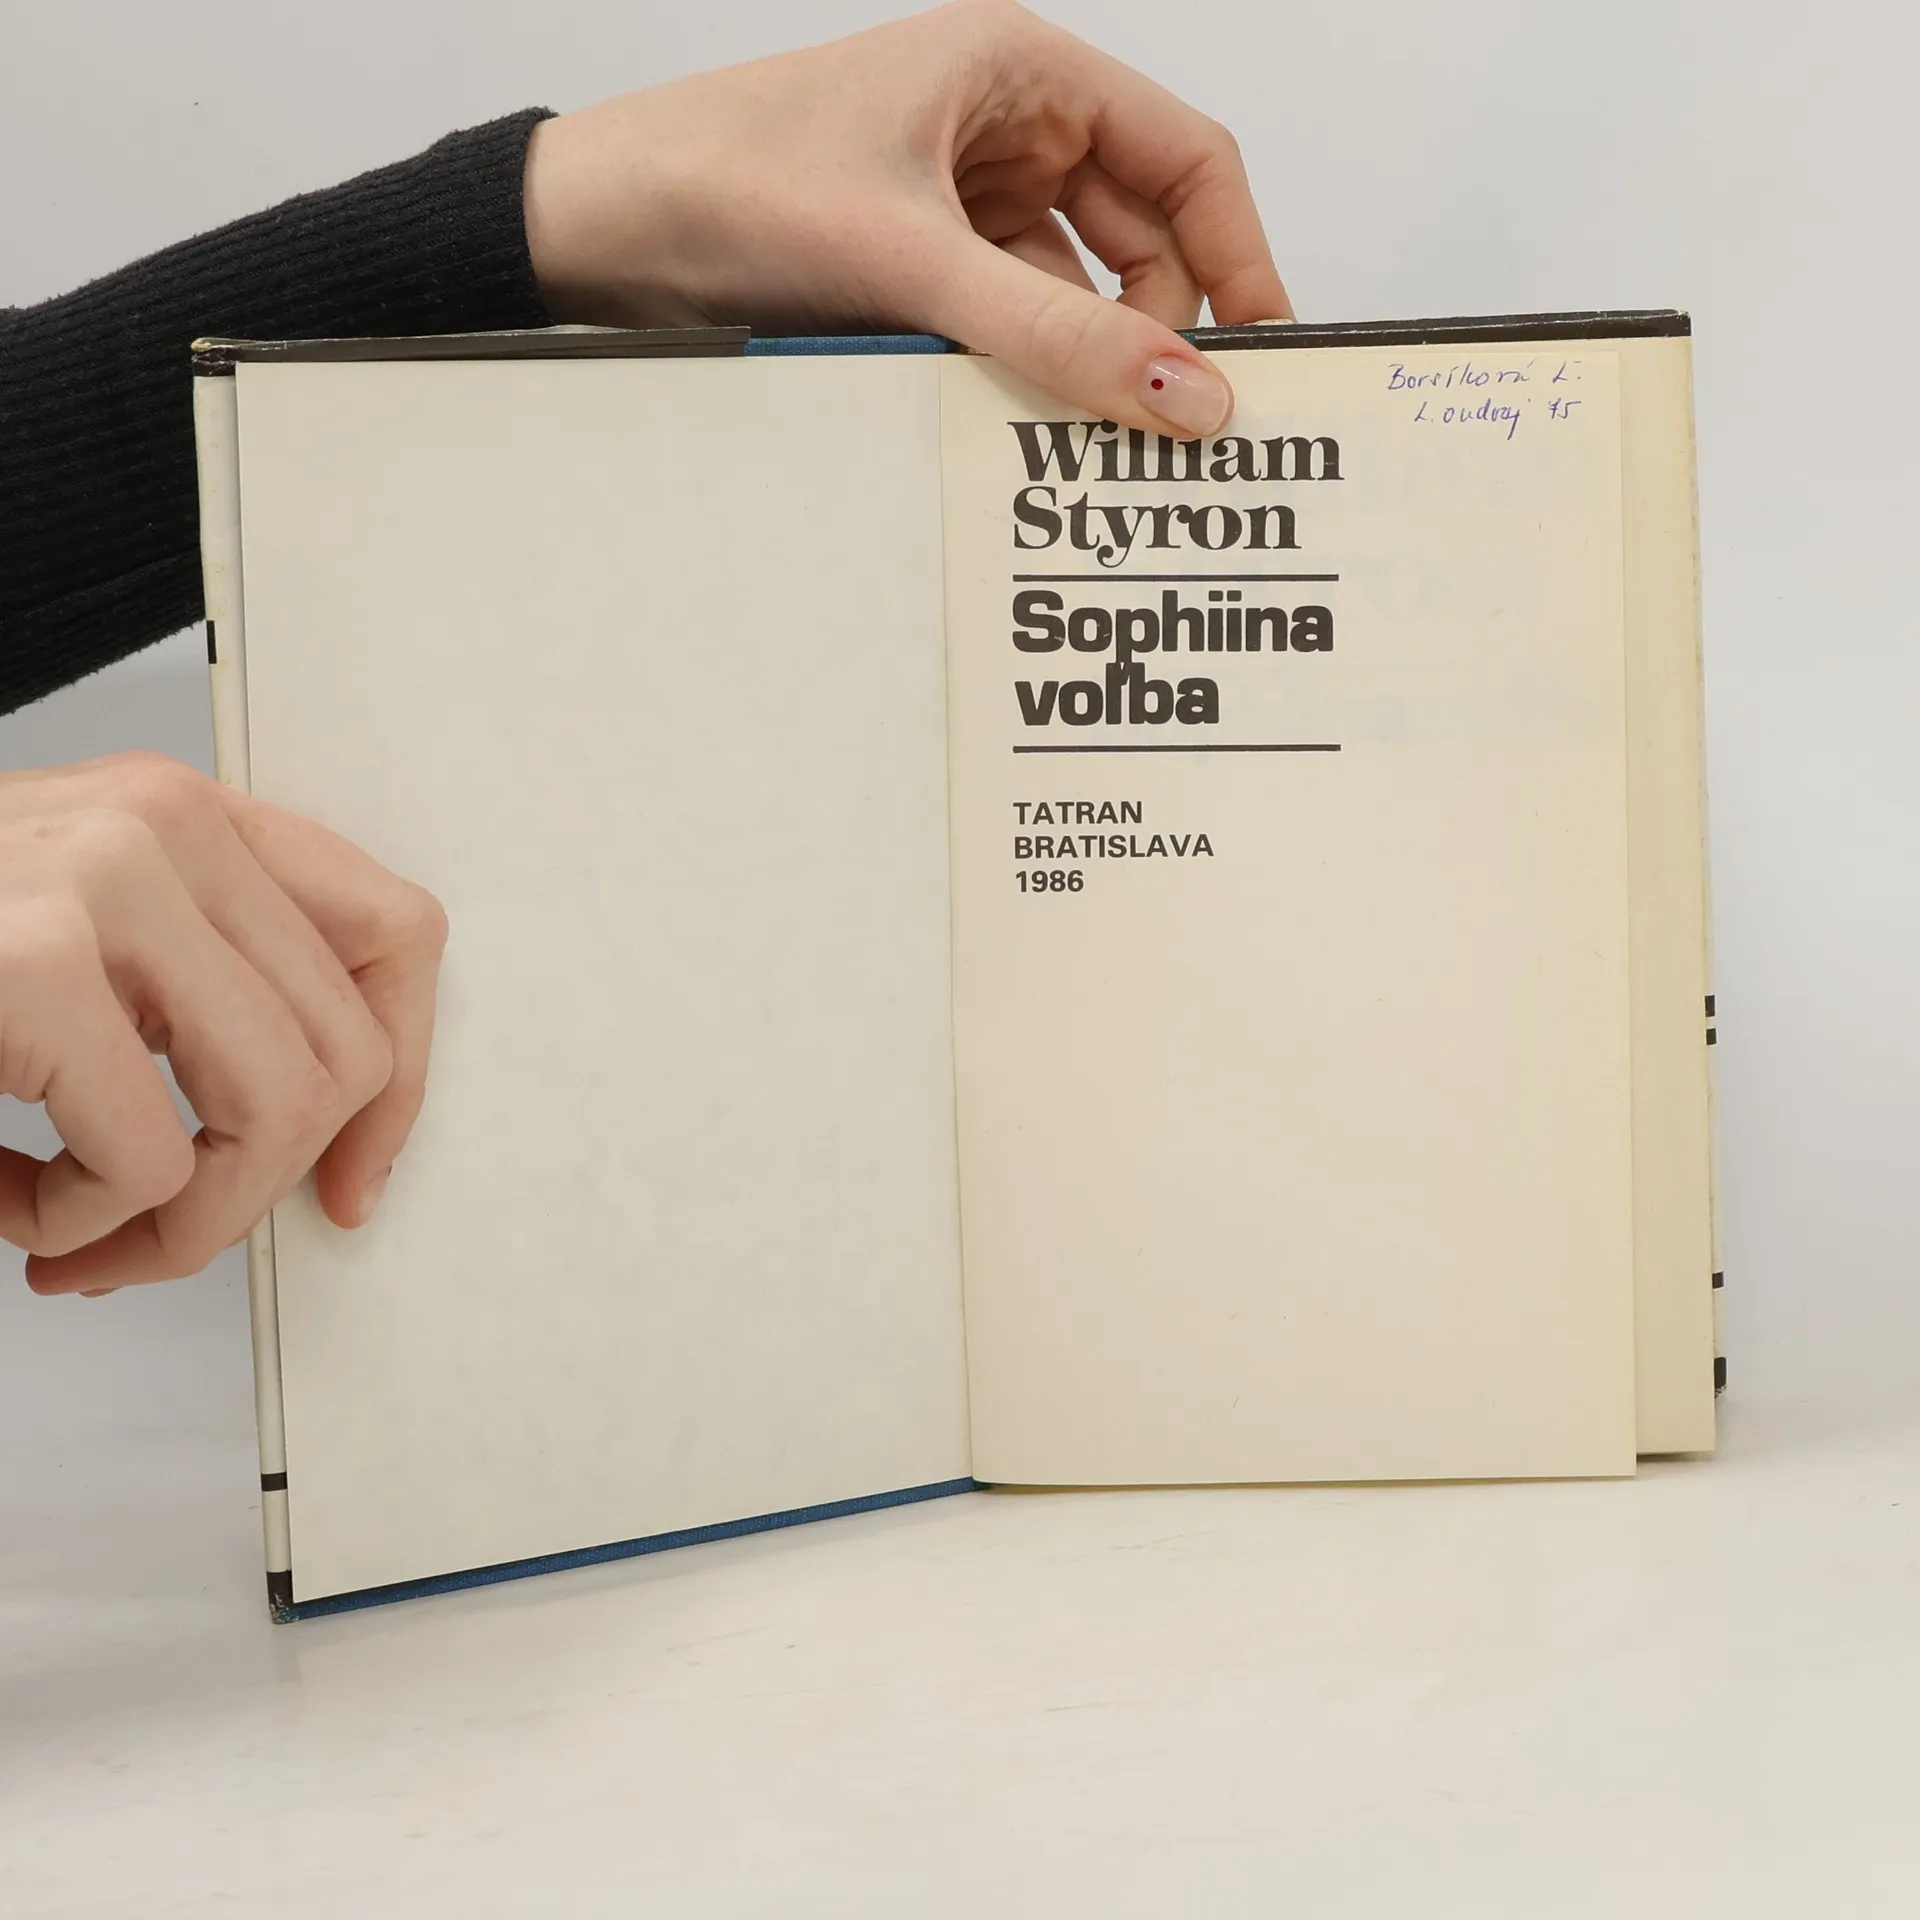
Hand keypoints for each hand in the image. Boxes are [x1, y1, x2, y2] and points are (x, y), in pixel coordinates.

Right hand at [0, 754, 447, 1295]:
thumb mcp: (77, 946)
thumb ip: (203, 997)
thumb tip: (339, 1138)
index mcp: (189, 820)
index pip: (397, 936)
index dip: (399, 1081)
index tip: (348, 1177)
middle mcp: (164, 828)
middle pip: (345, 1055)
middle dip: (258, 1188)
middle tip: (164, 1233)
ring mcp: (101, 887)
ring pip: (276, 1112)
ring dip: (182, 1220)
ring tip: (83, 1233)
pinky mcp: (32, 966)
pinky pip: (149, 1160)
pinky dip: (82, 1221)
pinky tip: (8, 1201)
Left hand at [523, 0, 1290, 438]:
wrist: (594, 230)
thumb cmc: (725, 184)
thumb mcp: (910, 261)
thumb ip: (1055, 337)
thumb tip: (1184, 397)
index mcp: (1020, 71)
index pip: (1185, 158)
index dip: (1240, 255)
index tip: (1265, 354)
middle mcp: (1004, 128)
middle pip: (1141, 237)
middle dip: (1157, 328)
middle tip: (1171, 427)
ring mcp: (962, 198)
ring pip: (1075, 292)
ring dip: (1083, 361)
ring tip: (1086, 437)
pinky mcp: (920, 262)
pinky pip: (1011, 322)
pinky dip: (1023, 373)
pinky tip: (1018, 424)